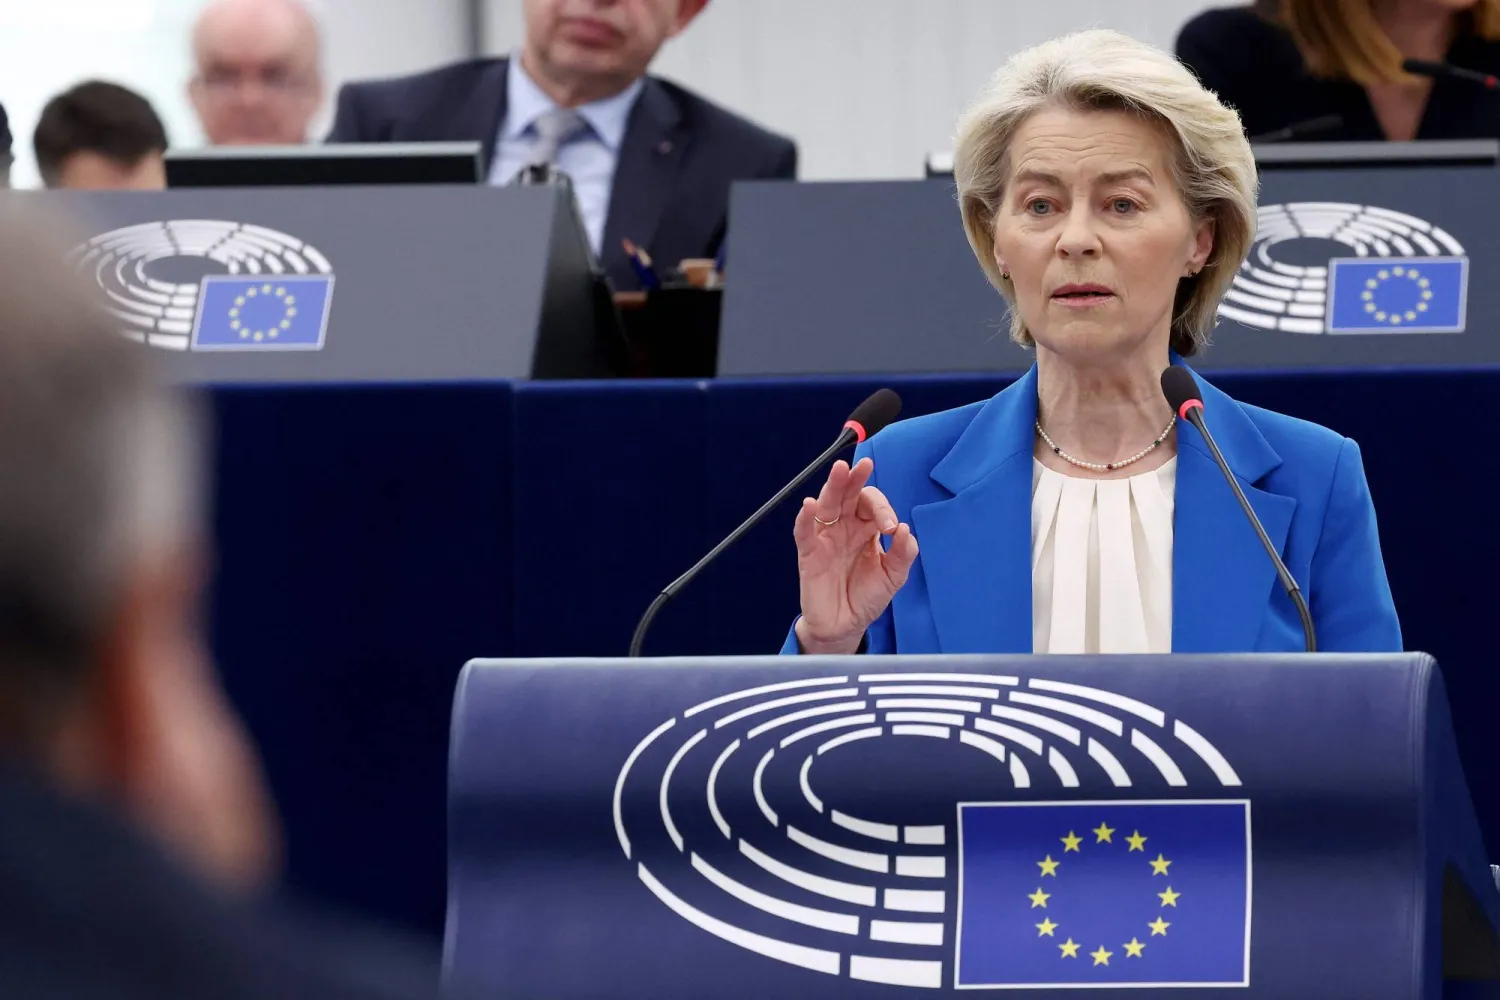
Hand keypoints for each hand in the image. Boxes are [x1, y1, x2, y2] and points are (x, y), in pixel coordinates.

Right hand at [793, 458, 918, 652]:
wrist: (846, 625)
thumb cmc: (867, 596)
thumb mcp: (894, 577)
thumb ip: (903, 555)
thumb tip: (906, 530)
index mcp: (866, 528)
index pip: (871, 505)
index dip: (882, 509)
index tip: (891, 528)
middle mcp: (845, 527)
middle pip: (847, 495)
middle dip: (854, 479)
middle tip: (864, 465)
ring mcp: (826, 538)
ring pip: (826, 505)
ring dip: (832, 487)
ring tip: (839, 470)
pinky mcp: (809, 553)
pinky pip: (804, 532)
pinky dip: (805, 518)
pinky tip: (810, 505)